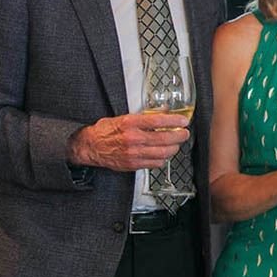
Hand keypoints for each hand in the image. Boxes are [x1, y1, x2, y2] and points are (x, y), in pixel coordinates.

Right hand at [67, 113, 189, 171]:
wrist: (92, 146)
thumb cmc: (107, 130)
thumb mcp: (125, 117)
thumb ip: (145, 115)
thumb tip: (165, 111)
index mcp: (130, 123)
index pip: (158, 121)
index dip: (174, 121)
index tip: (183, 121)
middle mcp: (132, 138)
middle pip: (164, 139)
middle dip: (179, 136)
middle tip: (184, 133)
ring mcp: (133, 153)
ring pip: (162, 153)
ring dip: (174, 148)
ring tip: (177, 143)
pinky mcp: (133, 165)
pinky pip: (155, 163)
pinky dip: (164, 158)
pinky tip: (164, 153)